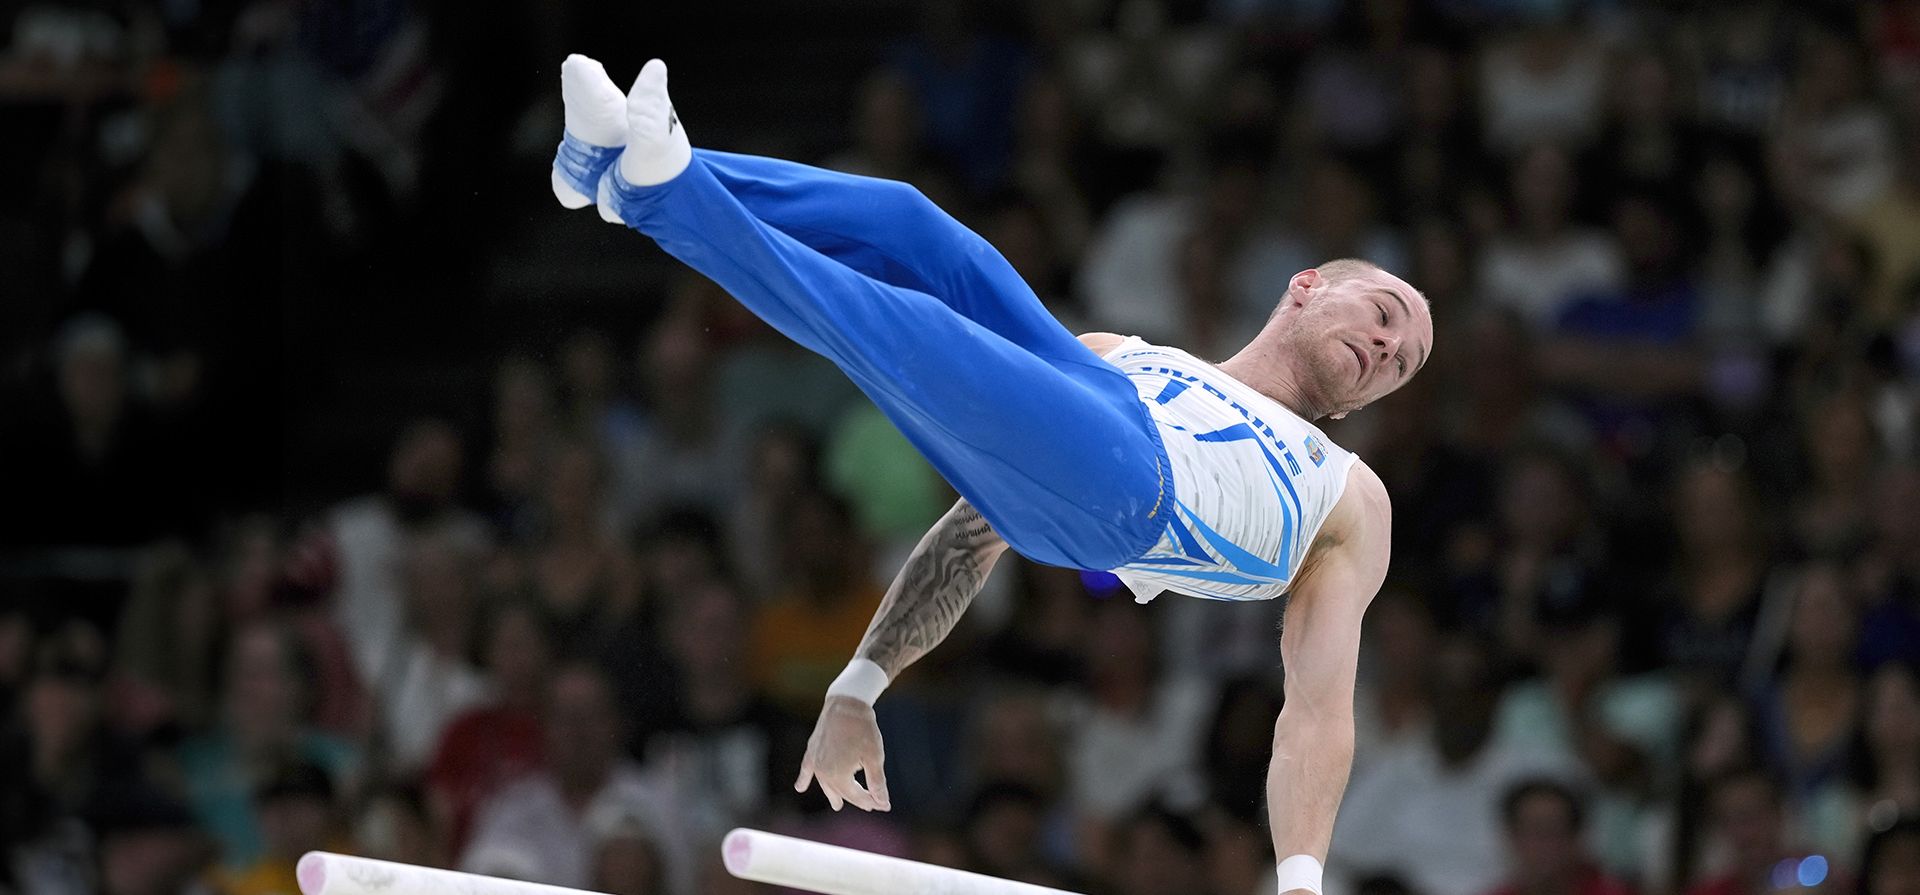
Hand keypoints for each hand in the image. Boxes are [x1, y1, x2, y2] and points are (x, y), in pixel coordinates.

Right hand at [794, 695, 890, 811]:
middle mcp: (823, 773)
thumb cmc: (863, 729)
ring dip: (832, 794)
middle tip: (870, 804)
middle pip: (841, 791)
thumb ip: (877, 783)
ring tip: (837, 804)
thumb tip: (883, 804)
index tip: (884, 805)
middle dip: (857, 798)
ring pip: (825, 783)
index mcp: (838, 777)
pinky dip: (804, 779)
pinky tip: (800, 788)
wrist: (846, 703)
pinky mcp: (811, 750)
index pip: (856, 796)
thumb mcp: (875, 757)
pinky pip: (806, 769)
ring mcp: (815, 762)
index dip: (872, 801)